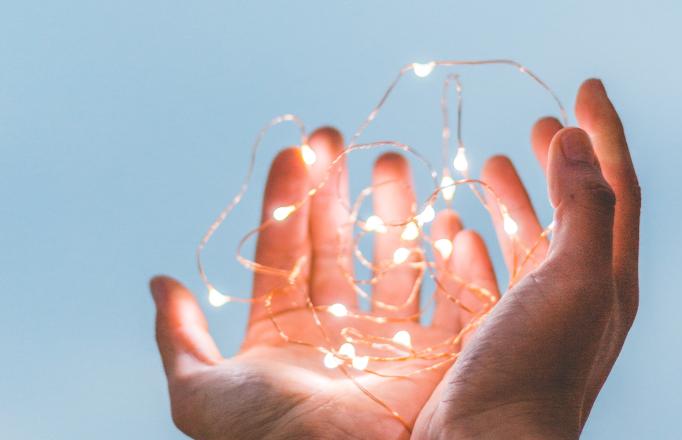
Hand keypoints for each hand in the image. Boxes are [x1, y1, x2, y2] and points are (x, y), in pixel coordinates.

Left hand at [151, 128, 464, 438]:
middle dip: (335, 190)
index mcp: (285, 333)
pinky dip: (453, 261)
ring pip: (392, 260)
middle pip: (336, 244)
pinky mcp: (437, 356)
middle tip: (337, 140)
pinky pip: (450, 298)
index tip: (295, 152)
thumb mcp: (203, 394)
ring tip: (391, 163)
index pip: (284, 250)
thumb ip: (181, 340)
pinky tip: (447, 221)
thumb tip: (160, 283)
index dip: (287, 199)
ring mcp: (388, 340)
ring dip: (392, 212)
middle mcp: (337, 331)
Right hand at [413, 79, 640, 438]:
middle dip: (558, 163)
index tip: (583, 87)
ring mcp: (532, 317)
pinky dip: (475, 245)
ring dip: (513, 199)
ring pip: (527, 242)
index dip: (604, 133)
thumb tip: (577, 139)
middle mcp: (576, 295)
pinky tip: (456, 230)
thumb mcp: (576, 281)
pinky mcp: (492, 335)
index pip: (615, 187)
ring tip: (489, 164)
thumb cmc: (534, 369)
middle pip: (572, 212)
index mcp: (606, 276)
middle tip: (539, 123)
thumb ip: (585, 206)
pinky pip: (488, 275)